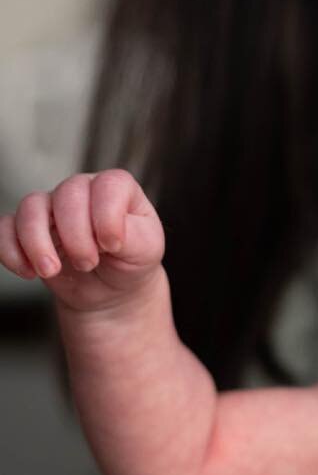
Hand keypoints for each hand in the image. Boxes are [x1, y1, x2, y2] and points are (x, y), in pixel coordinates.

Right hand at [0, 170, 164, 311]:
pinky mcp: (27, 230)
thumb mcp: (147, 250)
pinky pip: (5, 228)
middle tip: (88, 263)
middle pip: (67, 194)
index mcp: (117, 188)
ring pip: (31, 207)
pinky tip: (28, 272)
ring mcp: (52, 207)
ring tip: (52, 270)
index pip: (108, 185)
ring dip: (37, 243)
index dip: (107, 217)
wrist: (111, 290)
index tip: (113, 246)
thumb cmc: (132, 261)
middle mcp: (82, 190)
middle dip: (75, 236)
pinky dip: (11, 251)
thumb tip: (109, 232)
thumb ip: (132, 235)